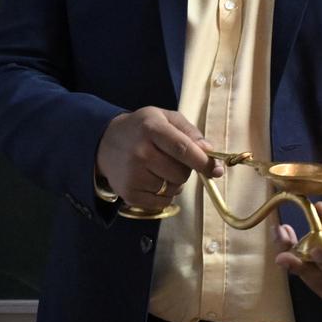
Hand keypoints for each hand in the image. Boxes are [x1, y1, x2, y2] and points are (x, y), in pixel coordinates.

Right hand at [95, 106, 222, 209]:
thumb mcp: (165, 118)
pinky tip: (152, 179)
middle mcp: (141, 152)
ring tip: (159, 168)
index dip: (203, 162)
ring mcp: (133, 175)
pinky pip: (163, 202)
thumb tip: (210, 153)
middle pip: (181, 173)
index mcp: (152, 128)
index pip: (183, 148)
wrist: (105, 142)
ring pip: (173, 189)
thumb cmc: (142, 128)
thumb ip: (191, 133)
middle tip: (172, 159)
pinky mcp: (130, 193)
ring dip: (174, 182)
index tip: (216, 169)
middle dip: (186, 169)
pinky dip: (164, 194)